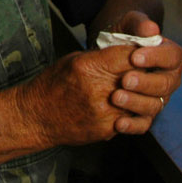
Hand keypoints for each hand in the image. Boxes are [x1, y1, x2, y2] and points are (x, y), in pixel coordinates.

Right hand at [18, 45, 148, 143]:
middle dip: (142, 72)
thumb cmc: (53, 84)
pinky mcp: (108, 129)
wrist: (37, 117)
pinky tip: (124, 104)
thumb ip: (101, 58)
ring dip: (140, 94)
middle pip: (137, 77)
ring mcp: (105, 113)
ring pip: (140, 100)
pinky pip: (131, 118)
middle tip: (144, 70)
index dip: (138, 53)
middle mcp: (98, 90)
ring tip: (136, 88)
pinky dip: (131, 110)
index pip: (129, 56)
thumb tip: (127, 53)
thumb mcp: (73, 60)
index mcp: (88, 67)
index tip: (142, 53)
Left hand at [106, 12, 181, 131]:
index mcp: (170, 55)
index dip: (156, 58)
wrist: (110, 48)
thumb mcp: (128, 23)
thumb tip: (151, 29)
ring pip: (156, 104)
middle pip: (166, 84)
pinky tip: (118, 122)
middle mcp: (168, 78)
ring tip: (116, 97)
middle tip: (125, 80)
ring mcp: (158, 97)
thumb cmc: (125, 34)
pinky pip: (144, 122)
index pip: (173, 57)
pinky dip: (132, 125)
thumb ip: (139, 23)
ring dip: (136, 103)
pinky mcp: (145, 112)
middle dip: (145, 83)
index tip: (135, 57)